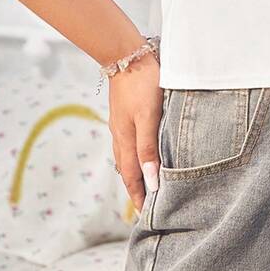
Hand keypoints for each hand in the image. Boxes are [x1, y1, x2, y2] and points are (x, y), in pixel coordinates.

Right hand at [106, 52, 162, 212]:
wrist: (126, 54)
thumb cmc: (142, 83)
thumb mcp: (149, 116)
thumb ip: (149, 148)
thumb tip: (150, 181)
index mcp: (126, 140)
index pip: (132, 177)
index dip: (139, 197)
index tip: (146, 216)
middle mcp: (120, 136)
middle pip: (126, 171)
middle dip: (135, 191)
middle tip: (145, 209)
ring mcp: (119, 125)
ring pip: (125, 158)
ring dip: (133, 175)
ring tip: (142, 188)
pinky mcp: (122, 115)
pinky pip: (126, 144)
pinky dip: (132, 158)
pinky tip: (138, 156)